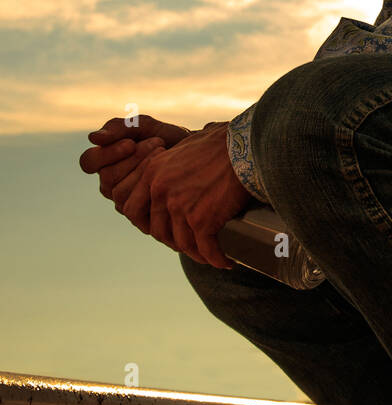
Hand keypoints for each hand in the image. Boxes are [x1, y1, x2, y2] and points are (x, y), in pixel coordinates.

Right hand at [79, 115, 194, 203]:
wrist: (196, 155)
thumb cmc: (167, 139)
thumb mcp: (145, 126)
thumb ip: (119, 128)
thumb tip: (93, 138)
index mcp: (105, 163)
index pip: (88, 162)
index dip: (107, 153)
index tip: (131, 143)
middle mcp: (111, 185)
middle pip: (106, 177)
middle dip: (133, 159)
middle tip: (157, 143)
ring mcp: (124, 202)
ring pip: (119, 192)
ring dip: (144, 170)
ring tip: (164, 154)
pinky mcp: (140, 217)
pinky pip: (135, 207)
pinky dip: (151, 188)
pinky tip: (167, 174)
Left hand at [109, 125, 253, 268]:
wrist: (246, 147)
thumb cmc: (222, 143)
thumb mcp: (184, 147)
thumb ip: (171, 165)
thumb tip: (178, 174)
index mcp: (153, 172)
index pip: (132, 210)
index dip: (146, 225)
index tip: (162, 230)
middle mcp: (161, 191)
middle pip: (159, 231)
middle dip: (174, 242)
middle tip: (190, 244)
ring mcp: (180, 207)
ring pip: (183, 244)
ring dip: (197, 254)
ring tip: (210, 256)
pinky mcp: (202, 220)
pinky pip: (206, 249)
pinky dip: (217, 259)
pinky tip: (225, 261)